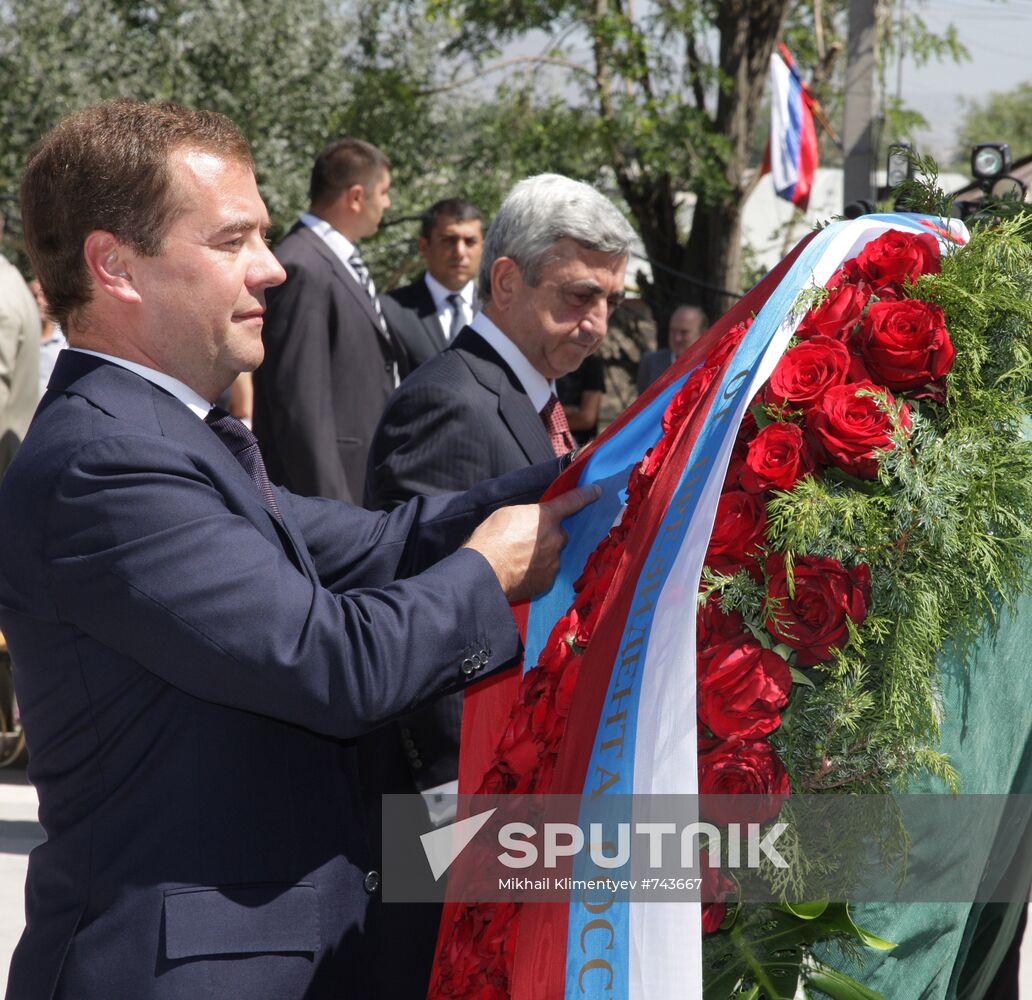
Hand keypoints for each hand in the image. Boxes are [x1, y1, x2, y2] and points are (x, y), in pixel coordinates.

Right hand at [464, 484, 601, 602]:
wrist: (484, 572)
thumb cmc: (490, 539)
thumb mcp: (507, 514)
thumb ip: (528, 515)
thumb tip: (533, 520)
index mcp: (545, 517)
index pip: (572, 501)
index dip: (586, 495)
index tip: (597, 491)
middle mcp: (555, 538)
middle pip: (562, 534)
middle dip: (551, 535)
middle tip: (530, 541)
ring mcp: (554, 562)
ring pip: (554, 555)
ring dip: (543, 555)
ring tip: (520, 559)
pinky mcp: (548, 580)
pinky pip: (547, 572)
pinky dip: (538, 571)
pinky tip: (521, 572)